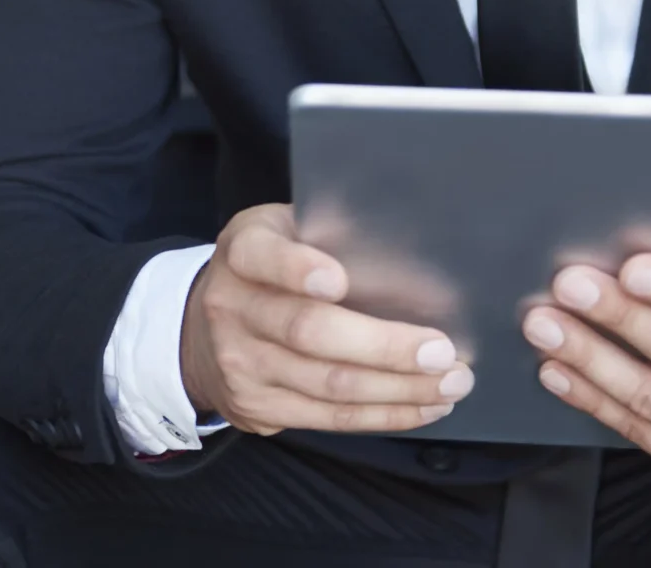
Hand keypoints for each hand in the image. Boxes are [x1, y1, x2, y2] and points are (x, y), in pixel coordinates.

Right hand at [179, 203, 473, 435]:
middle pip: (309, 333)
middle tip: (442, 351)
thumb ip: (329, 235)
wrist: (198, 331)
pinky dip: (385, 414)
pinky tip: (423, 405)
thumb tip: (418, 262)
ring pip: (329, 385)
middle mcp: (233, 307)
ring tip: (451, 382)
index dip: (297, 269)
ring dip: (400, 389)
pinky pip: (330, 417)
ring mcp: (242, 364)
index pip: (263, 257)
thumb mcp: (284, 232)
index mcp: (242, 251)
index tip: (339, 280)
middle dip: (384, 346)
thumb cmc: (269, 270)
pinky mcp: (258, 407)